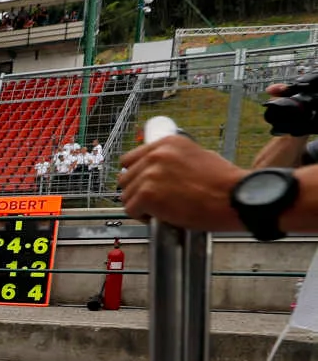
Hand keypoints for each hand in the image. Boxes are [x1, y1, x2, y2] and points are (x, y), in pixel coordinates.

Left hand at [117, 134, 245, 229]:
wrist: (235, 197)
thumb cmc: (224, 182)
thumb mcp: (199, 156)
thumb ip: (173, 160)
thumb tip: (157, 169)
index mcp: (167, 143)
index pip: (131, 159)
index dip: (136, 175)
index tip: (143, 185)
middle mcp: (155, 155)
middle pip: (126, 178)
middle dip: (137, 191)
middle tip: (154, 201)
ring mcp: (149, 174)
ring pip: (126, 195)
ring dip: (139, 205)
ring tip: (160, 210)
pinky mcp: (148, 195)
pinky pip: (131, 210)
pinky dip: (142, 217)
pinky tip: (159, 217)